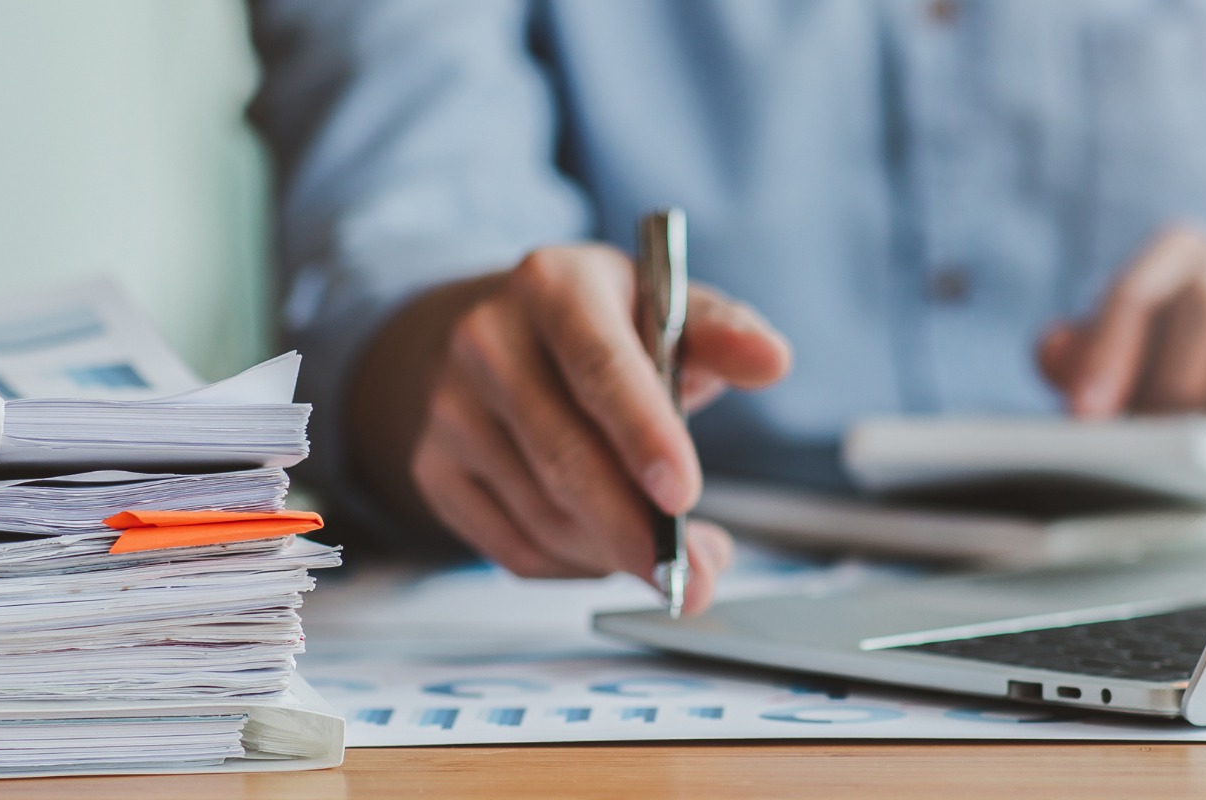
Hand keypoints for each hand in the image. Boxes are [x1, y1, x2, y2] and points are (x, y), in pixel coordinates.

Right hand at [349, 243, 791, 614]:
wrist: (495, 334)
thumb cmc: (601, 327)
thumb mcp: (664, 306)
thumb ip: (723, 335)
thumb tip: (773, 361)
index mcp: (552, 284)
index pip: (599, 366)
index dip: (643, 436)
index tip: (684, 496)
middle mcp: (486, 341)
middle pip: (565, 456)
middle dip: (637, 530)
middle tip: (697, 575)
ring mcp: (449, 410)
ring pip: (544, 514)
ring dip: (616, 553)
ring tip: (670, 554)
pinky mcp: (433, 469)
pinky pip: (514, 548)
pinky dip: (576, 565)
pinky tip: (610, 548)